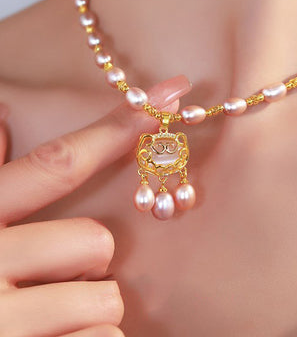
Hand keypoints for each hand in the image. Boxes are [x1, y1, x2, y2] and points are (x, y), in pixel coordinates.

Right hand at [0, 75, 190, 336]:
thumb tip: (4, 114)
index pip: (57, 165)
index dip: (115, 131)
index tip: (165, 98)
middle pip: (96, 242)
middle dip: (87, 263)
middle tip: (50, 278)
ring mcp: (10, 324)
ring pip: (106, 301)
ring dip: (87, 311)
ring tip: (44, 319)